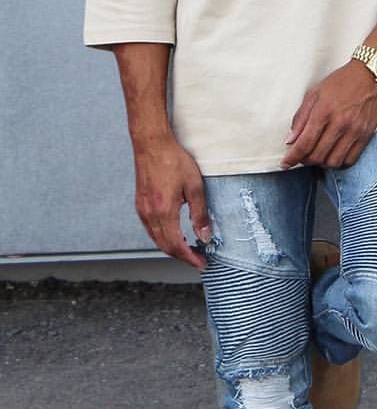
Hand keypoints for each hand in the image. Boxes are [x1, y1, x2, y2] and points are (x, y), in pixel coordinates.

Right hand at [131, 134, 210, 269]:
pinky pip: (150, 229)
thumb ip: (199, 213)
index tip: (201, 263)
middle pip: (165, 246)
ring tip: (189, 248)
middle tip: (198, 259)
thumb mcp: (194, 186)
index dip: (189, 258)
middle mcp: (149, 215)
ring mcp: (142, 211)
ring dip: (172, 247)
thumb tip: (204, 236)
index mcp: (164, 212)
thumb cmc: (174, 161)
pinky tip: (174, 233)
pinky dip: (163, 237)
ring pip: (156, 239)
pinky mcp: (140, 205)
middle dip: (182, 256)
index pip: (176, 245)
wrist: (152, 145)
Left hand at [281, 60, 376, 169]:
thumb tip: (291, 140)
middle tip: (302, 156)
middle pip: (317, 156)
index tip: (286, 163)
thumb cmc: (342, 81)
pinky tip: (334, 153)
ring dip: (322, 163)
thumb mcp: (315, 92)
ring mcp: (355, 130)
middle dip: (305, 160)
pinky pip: (350, 159)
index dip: (292, 158)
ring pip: (333, 162)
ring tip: (318, 154)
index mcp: (324, 110)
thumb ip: (301, 117)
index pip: (304, 143)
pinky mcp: (366, 134)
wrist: (372, 74)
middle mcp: (340, 123)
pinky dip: (339, 161)